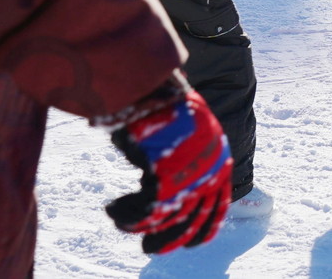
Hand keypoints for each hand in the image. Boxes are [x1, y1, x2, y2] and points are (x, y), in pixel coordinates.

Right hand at [106, 80, 231, 254]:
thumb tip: (177, 184)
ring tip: (120, 218)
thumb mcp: (189, 130)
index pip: (215, 208)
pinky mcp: (161, 178)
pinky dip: (126, 215)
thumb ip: (190, 158)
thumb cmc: (168, 104)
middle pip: (190, 222)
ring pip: (163, 220)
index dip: (202, 230)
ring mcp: (186, 177)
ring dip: (139, 226)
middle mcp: (207, 174)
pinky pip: (142, 211)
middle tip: (149, 247)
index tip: (189, 242)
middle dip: (167, 239)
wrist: (155, 84)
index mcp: (218, 163)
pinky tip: (114, 209)